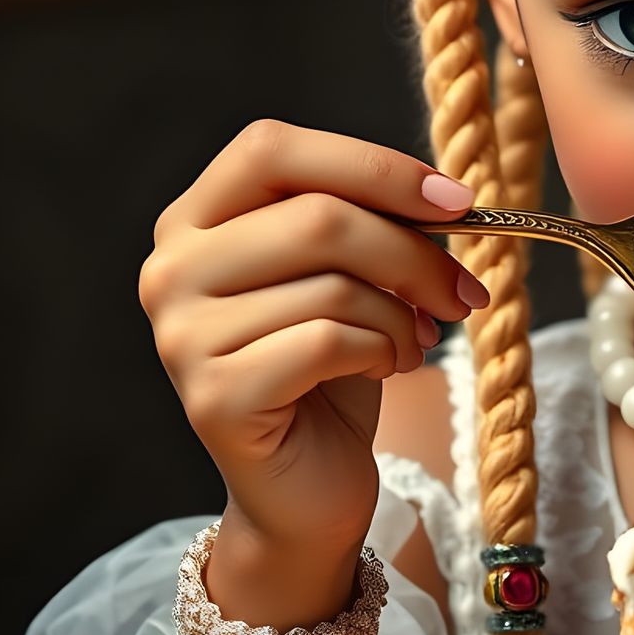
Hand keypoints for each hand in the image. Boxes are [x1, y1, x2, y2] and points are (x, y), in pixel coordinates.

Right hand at [141, 119, 488, 551]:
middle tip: (463, 289)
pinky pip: (327, 342)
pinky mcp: (213, 397)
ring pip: (332, 285)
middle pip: (317, 218)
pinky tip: (390, 367)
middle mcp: (170, 269)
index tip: (455, 200)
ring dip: (402, 314)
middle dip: (413, 252)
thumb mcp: (349, 274)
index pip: (272, 148)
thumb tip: (444, 197)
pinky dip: (382, 350)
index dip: (373, 166)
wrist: (307, 485)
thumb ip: (368, 221)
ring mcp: (181, 336)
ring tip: (414, 340)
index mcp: (195, 219)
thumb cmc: (332, 367)